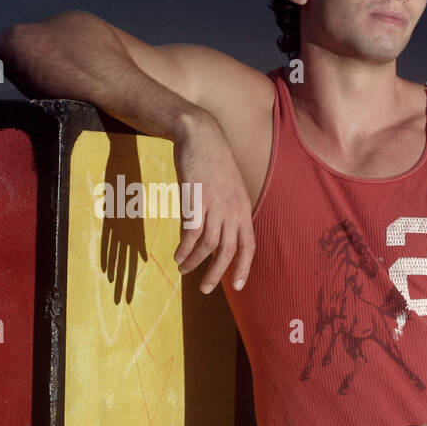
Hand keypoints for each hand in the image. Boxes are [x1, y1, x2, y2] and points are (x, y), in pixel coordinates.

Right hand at [171, 113, 253, 293]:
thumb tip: (210, 237)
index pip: (249, 245)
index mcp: (243, 209)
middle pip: (228, 251)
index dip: (244, 267)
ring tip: (184, 270)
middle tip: (205, 289)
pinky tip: (177, 256)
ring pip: (208, 246)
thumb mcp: (226, 190)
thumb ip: (223, 213)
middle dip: (216, 274)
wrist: (201, 137)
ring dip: (194, 262)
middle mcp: (233, 210)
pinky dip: (184, 249)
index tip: (237, 286)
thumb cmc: (211, 163)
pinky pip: (191, 235)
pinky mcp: (197, 201)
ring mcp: (216, 206)